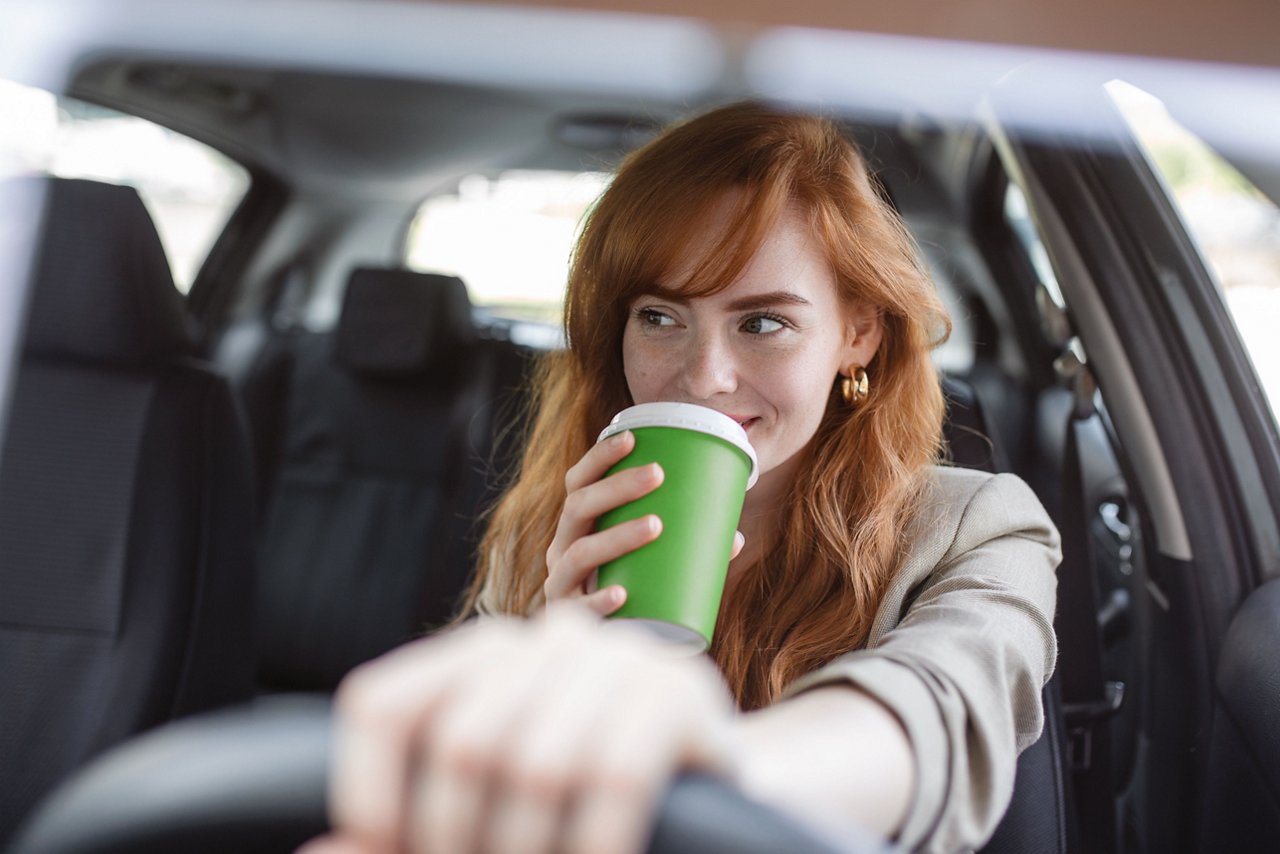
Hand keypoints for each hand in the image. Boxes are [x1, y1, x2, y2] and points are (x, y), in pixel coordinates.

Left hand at [307, 607, 737, 853]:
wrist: (713, 794)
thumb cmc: (581, 808)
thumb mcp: (490, 811)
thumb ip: (410, 828)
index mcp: (480, 654)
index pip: (382, 703)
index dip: (368, 792)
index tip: (388, 849)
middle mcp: (544, 639)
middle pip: (461, 743)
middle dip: (458, 841)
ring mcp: (618, 657)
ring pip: (536, 764)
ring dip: (528, 850)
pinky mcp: (680, 692)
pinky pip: (615, 777)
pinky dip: (593, 844)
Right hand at [544, 431, 742, 615]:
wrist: (601, 649)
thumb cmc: (628, 594)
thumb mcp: (645, 564)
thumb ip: (681, 548)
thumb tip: (733, 535)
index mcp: (577, 528)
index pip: (578, 483)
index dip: (599, 457)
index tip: (632, 438)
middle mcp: (561, 550)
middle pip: (578, 507)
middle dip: (616, 487)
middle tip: (658, 475)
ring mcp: (560, 584)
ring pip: (580, 553)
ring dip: (617, 535)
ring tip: (656, 525)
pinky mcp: (568, 619)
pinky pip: (579, 607)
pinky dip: (599, 600)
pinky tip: (622, 594)